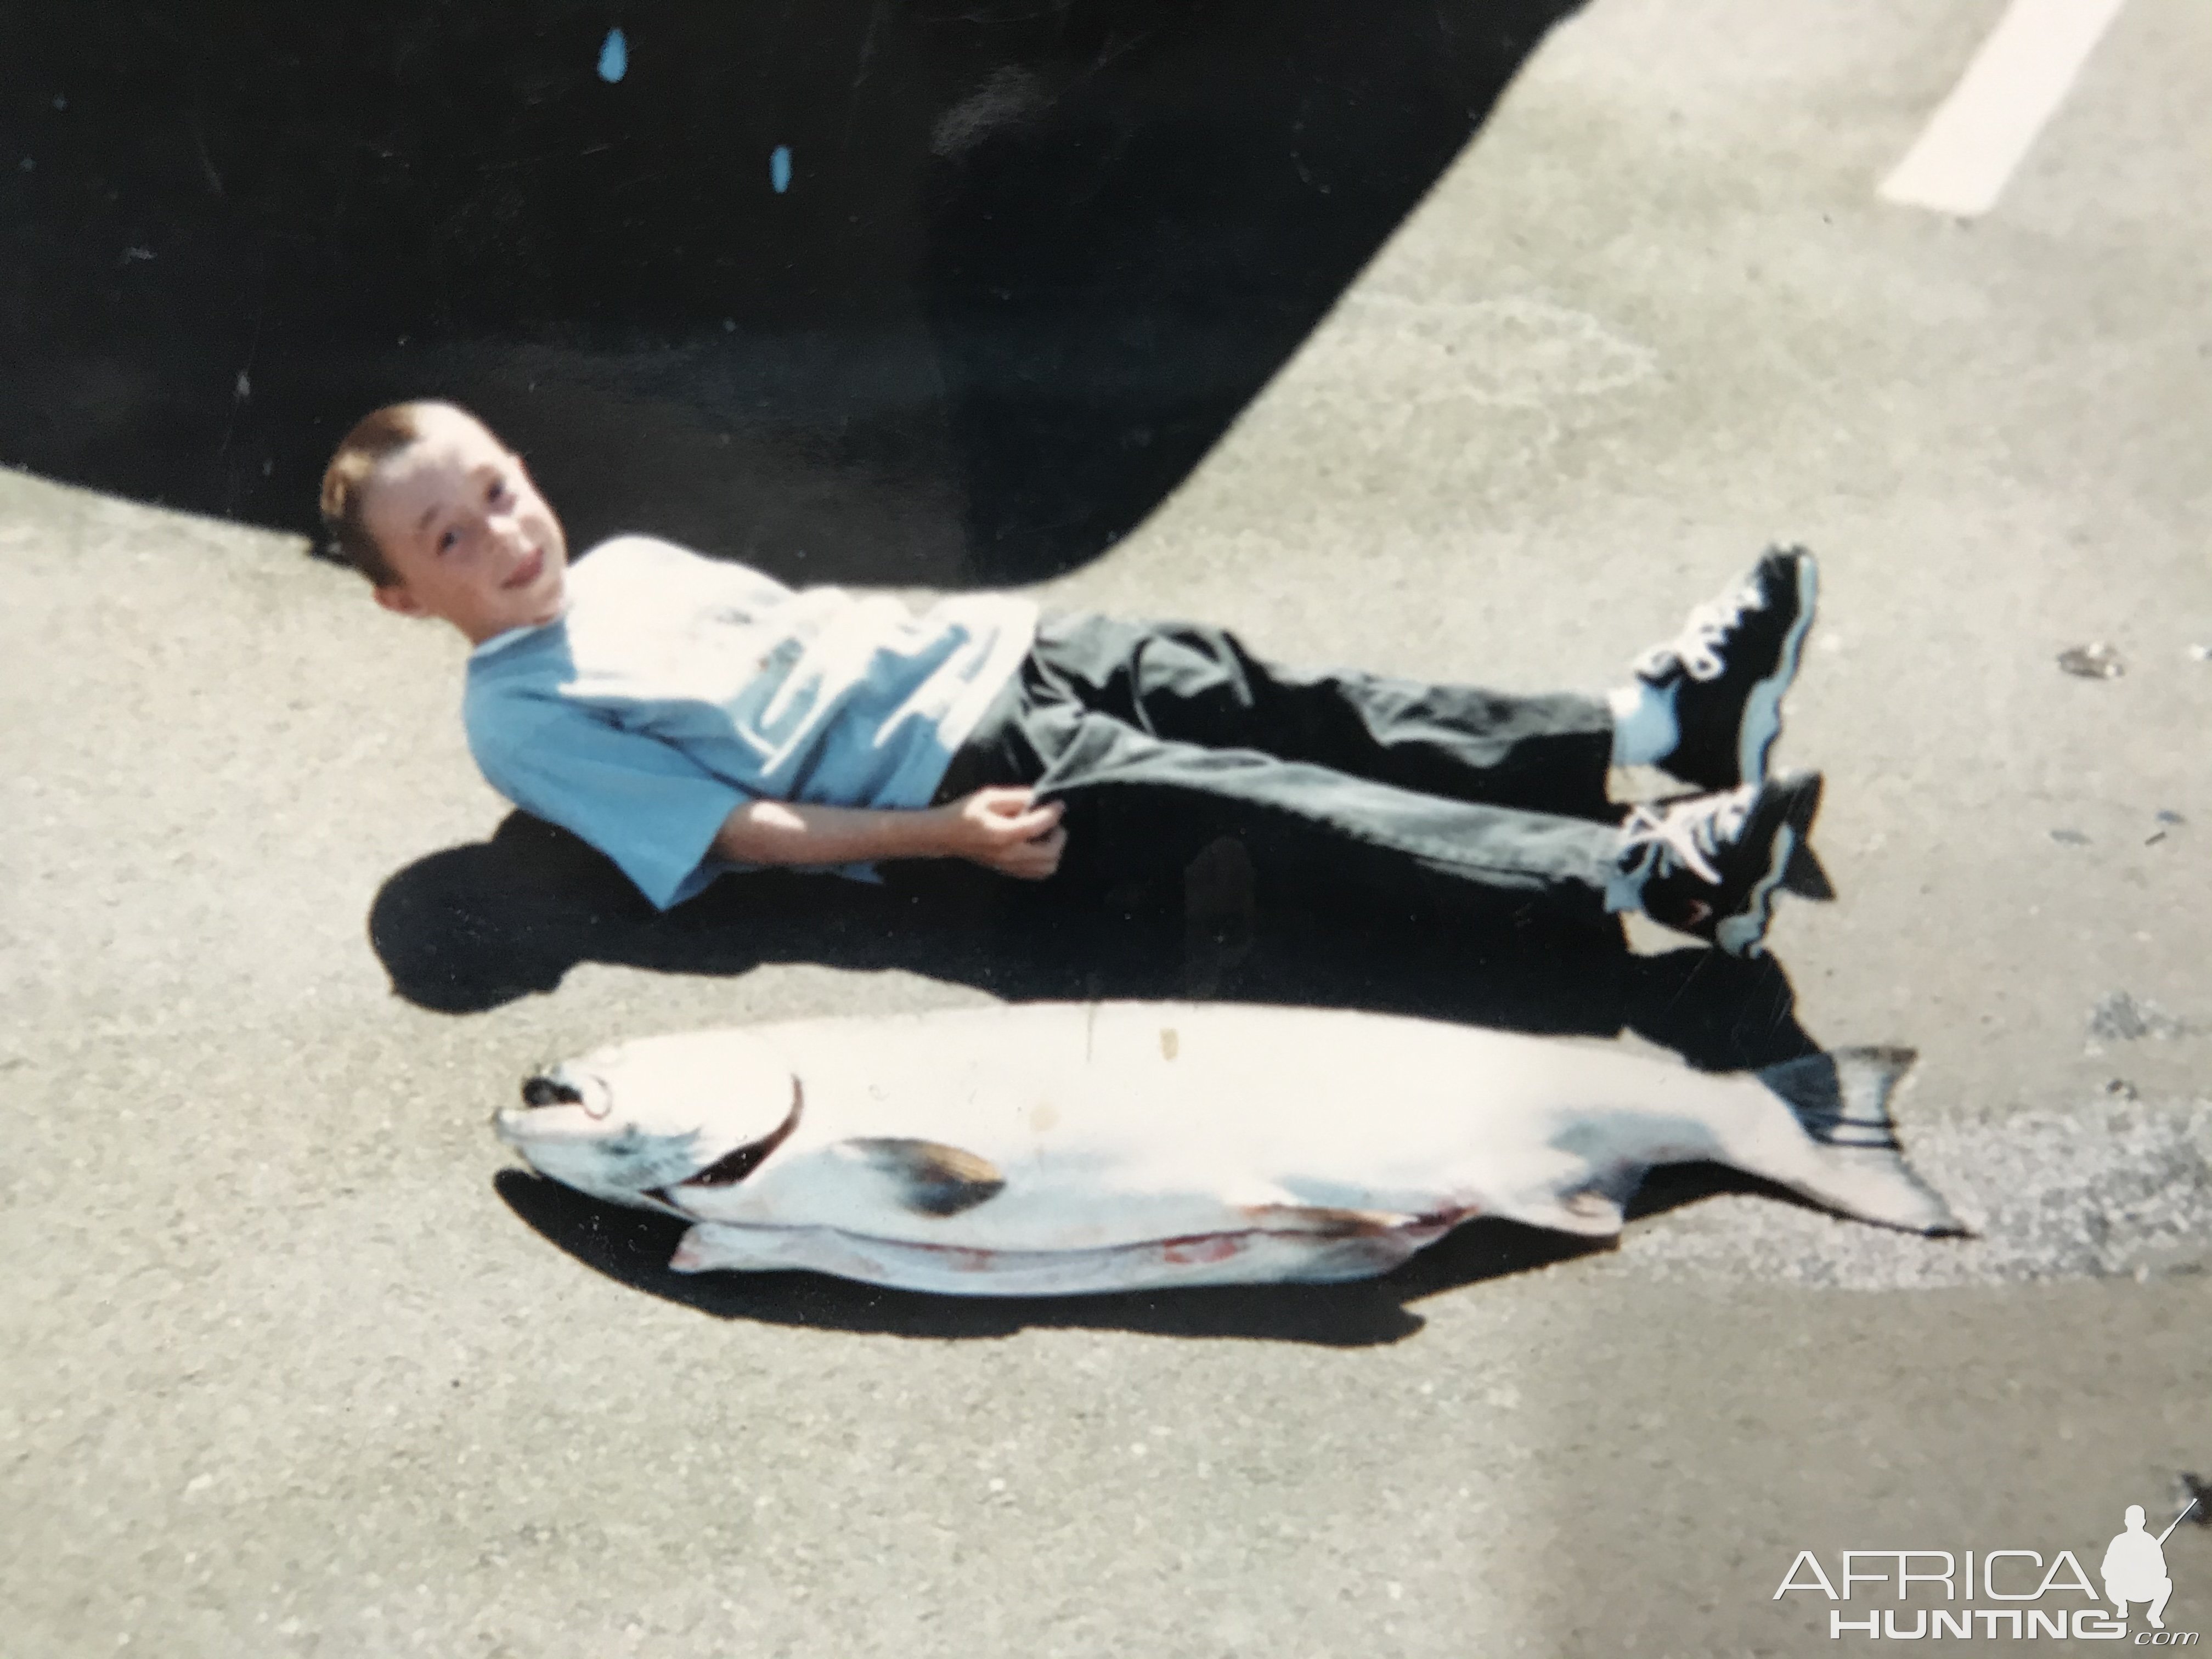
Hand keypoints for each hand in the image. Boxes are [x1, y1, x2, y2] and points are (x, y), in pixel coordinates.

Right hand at [934, 786, 1066, 879]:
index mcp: (1003, 834)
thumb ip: (1016, 798)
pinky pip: (1036, 872)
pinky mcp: (1007, 870)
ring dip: (1053, 850)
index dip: (1053, 814)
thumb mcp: (989, 797)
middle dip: (1058, 836)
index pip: (1038, 827)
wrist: (945, 835)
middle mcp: (1009, 855)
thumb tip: (1038, 798)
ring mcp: (1008, 866)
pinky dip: (1044, 860)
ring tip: (1046, 835)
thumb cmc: (964, 813)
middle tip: (1054, 822)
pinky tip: (1037, 845)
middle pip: (1050, 854)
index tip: (1059, 804)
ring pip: (1046, 868)